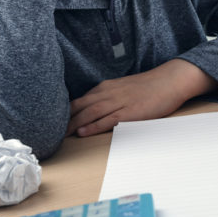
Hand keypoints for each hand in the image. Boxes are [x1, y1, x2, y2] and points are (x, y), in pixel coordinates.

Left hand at [67, 59, 216, 136]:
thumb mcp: (122, 88)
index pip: (79, 100)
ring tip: (60, 134)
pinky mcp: (129, 112)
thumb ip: (107, 97)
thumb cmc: (148, 87)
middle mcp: (108, 93)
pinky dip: (93, 126)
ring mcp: (118, 102)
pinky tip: (83, 132)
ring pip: (90, 113)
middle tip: (48, 132)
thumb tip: (92, 109)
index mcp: (106, 87)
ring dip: (74, 124)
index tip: (52, 122)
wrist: (169, 81)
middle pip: (80, 107)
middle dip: (64, 120)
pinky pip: (107, 119)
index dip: (65, 112)